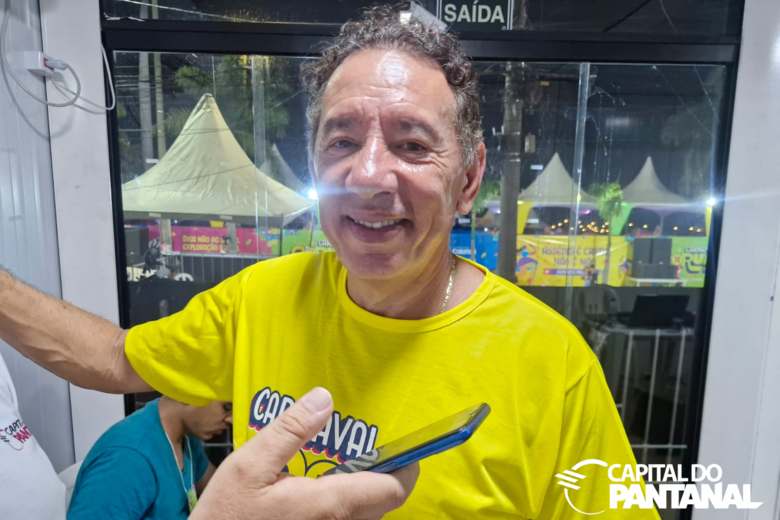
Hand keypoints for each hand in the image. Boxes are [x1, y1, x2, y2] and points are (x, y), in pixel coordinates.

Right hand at [191, 387, 418, 519]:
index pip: (393, 490)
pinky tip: (325, 482)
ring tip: (350, 457)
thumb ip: (290, 431)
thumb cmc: (227, 514)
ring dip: (369, 487)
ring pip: (368, 514)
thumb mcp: (249, 466)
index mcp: (330, 505)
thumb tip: (325, 398)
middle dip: (389, 473)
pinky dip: (351, 501)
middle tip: (374, 443)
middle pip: (386, 502)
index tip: (405, 442)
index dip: (407, 466)